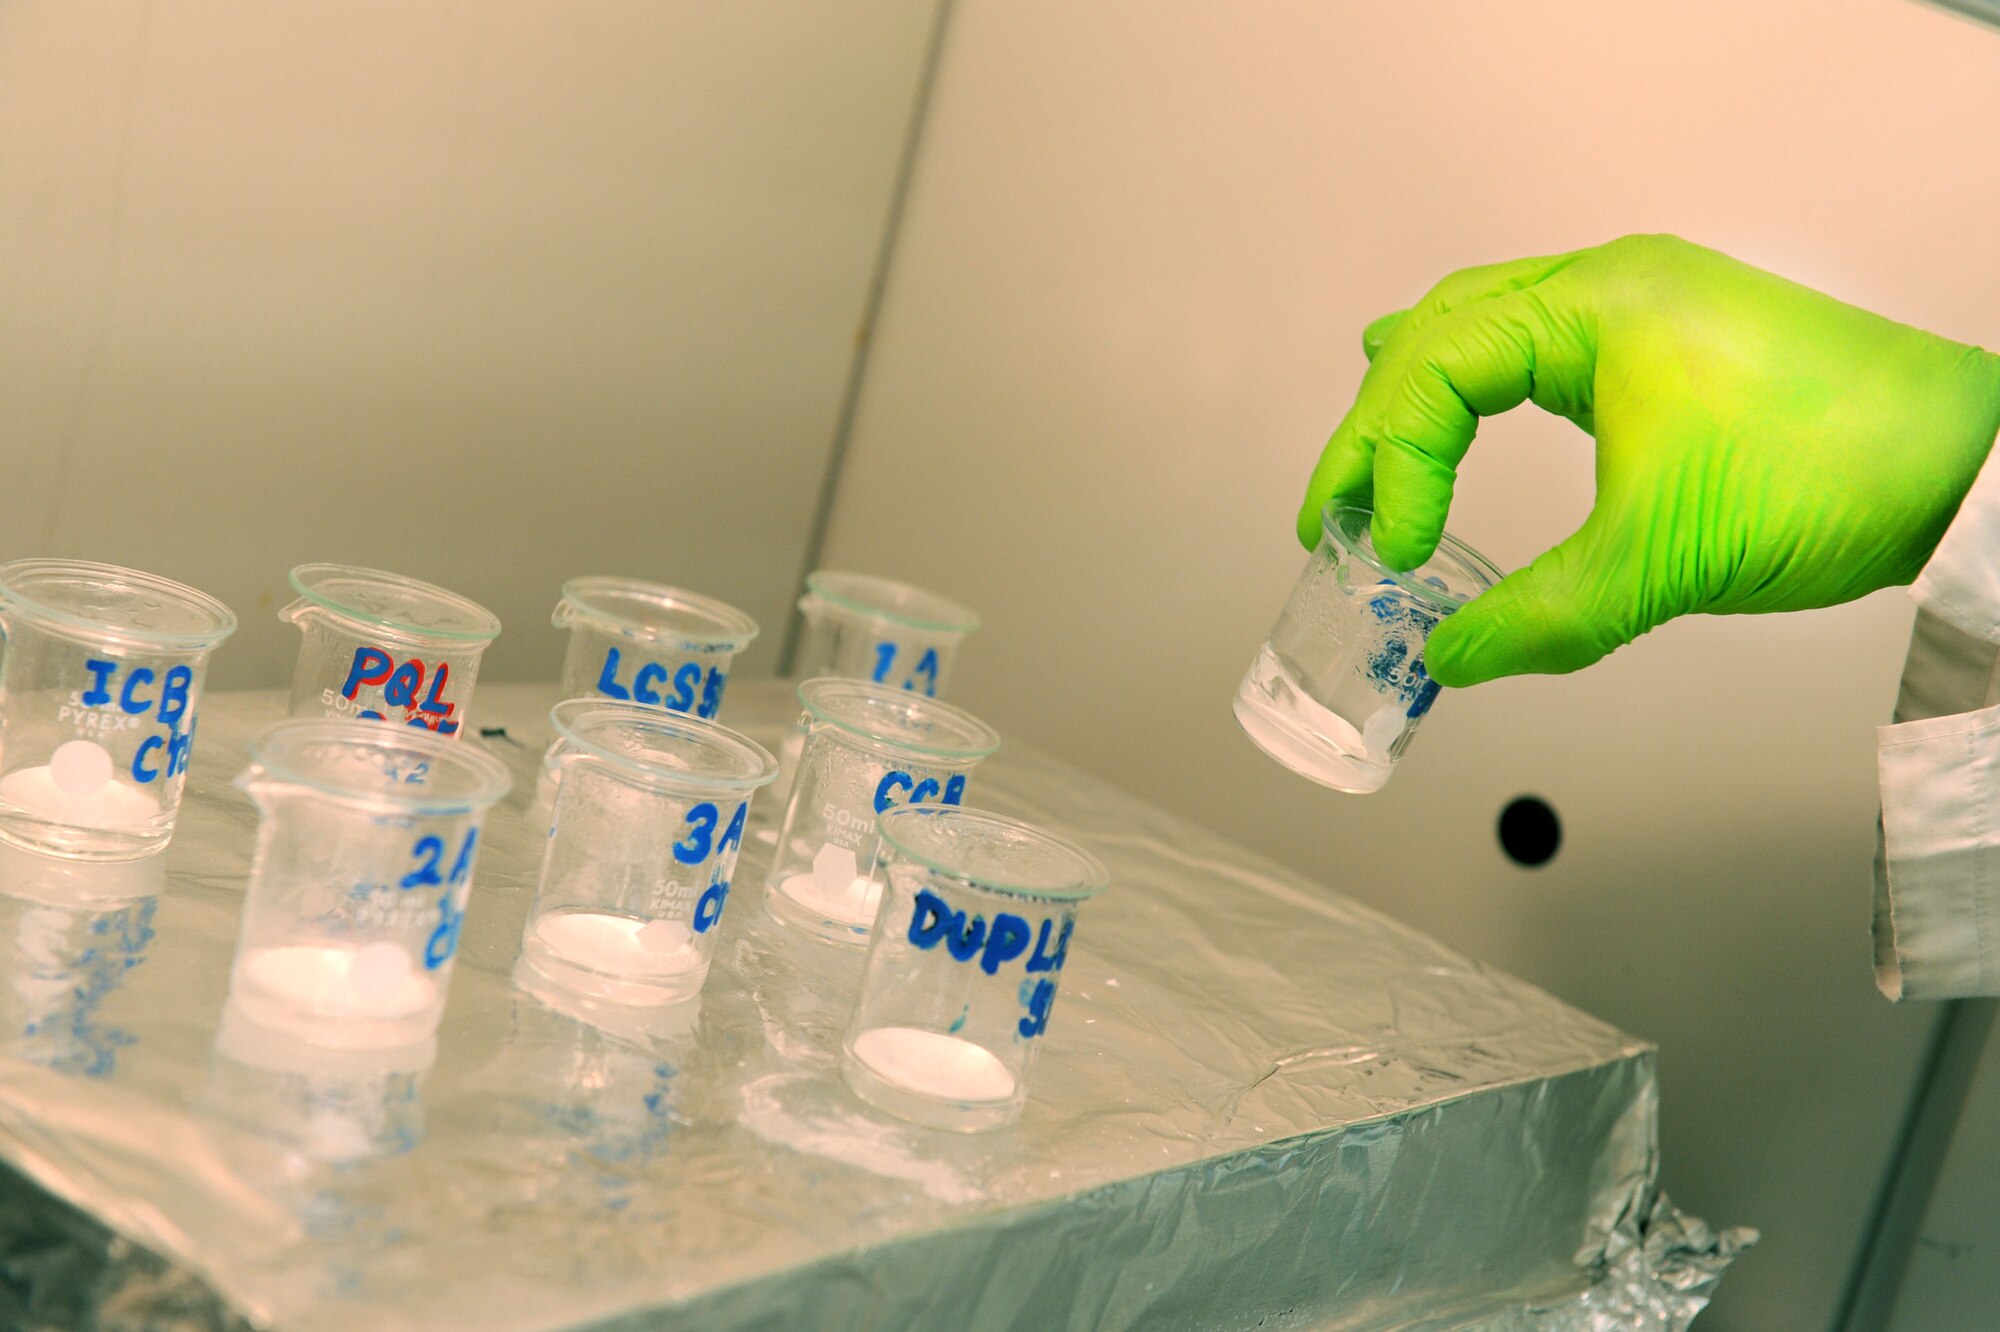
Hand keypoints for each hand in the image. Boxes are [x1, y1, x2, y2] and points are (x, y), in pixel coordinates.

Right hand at [1297, 234, 1999, 685]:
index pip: (1438, 372)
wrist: (1965, 465)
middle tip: (1333, 516)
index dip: (1396, 465)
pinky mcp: (1671, 337)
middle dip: (1375, 430)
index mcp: (1597, 304)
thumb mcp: (1665, 558)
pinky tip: (1461, 412)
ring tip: (1370, 464)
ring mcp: (1643, 302)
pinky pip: (1535, 339)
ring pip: (1482, 325)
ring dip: (1416, 398)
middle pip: (1439, 337)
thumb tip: (1449, 660)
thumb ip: (1541, 617)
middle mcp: (1611, 284)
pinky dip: (1475, 382)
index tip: (1398, 553)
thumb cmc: (1837, 474)